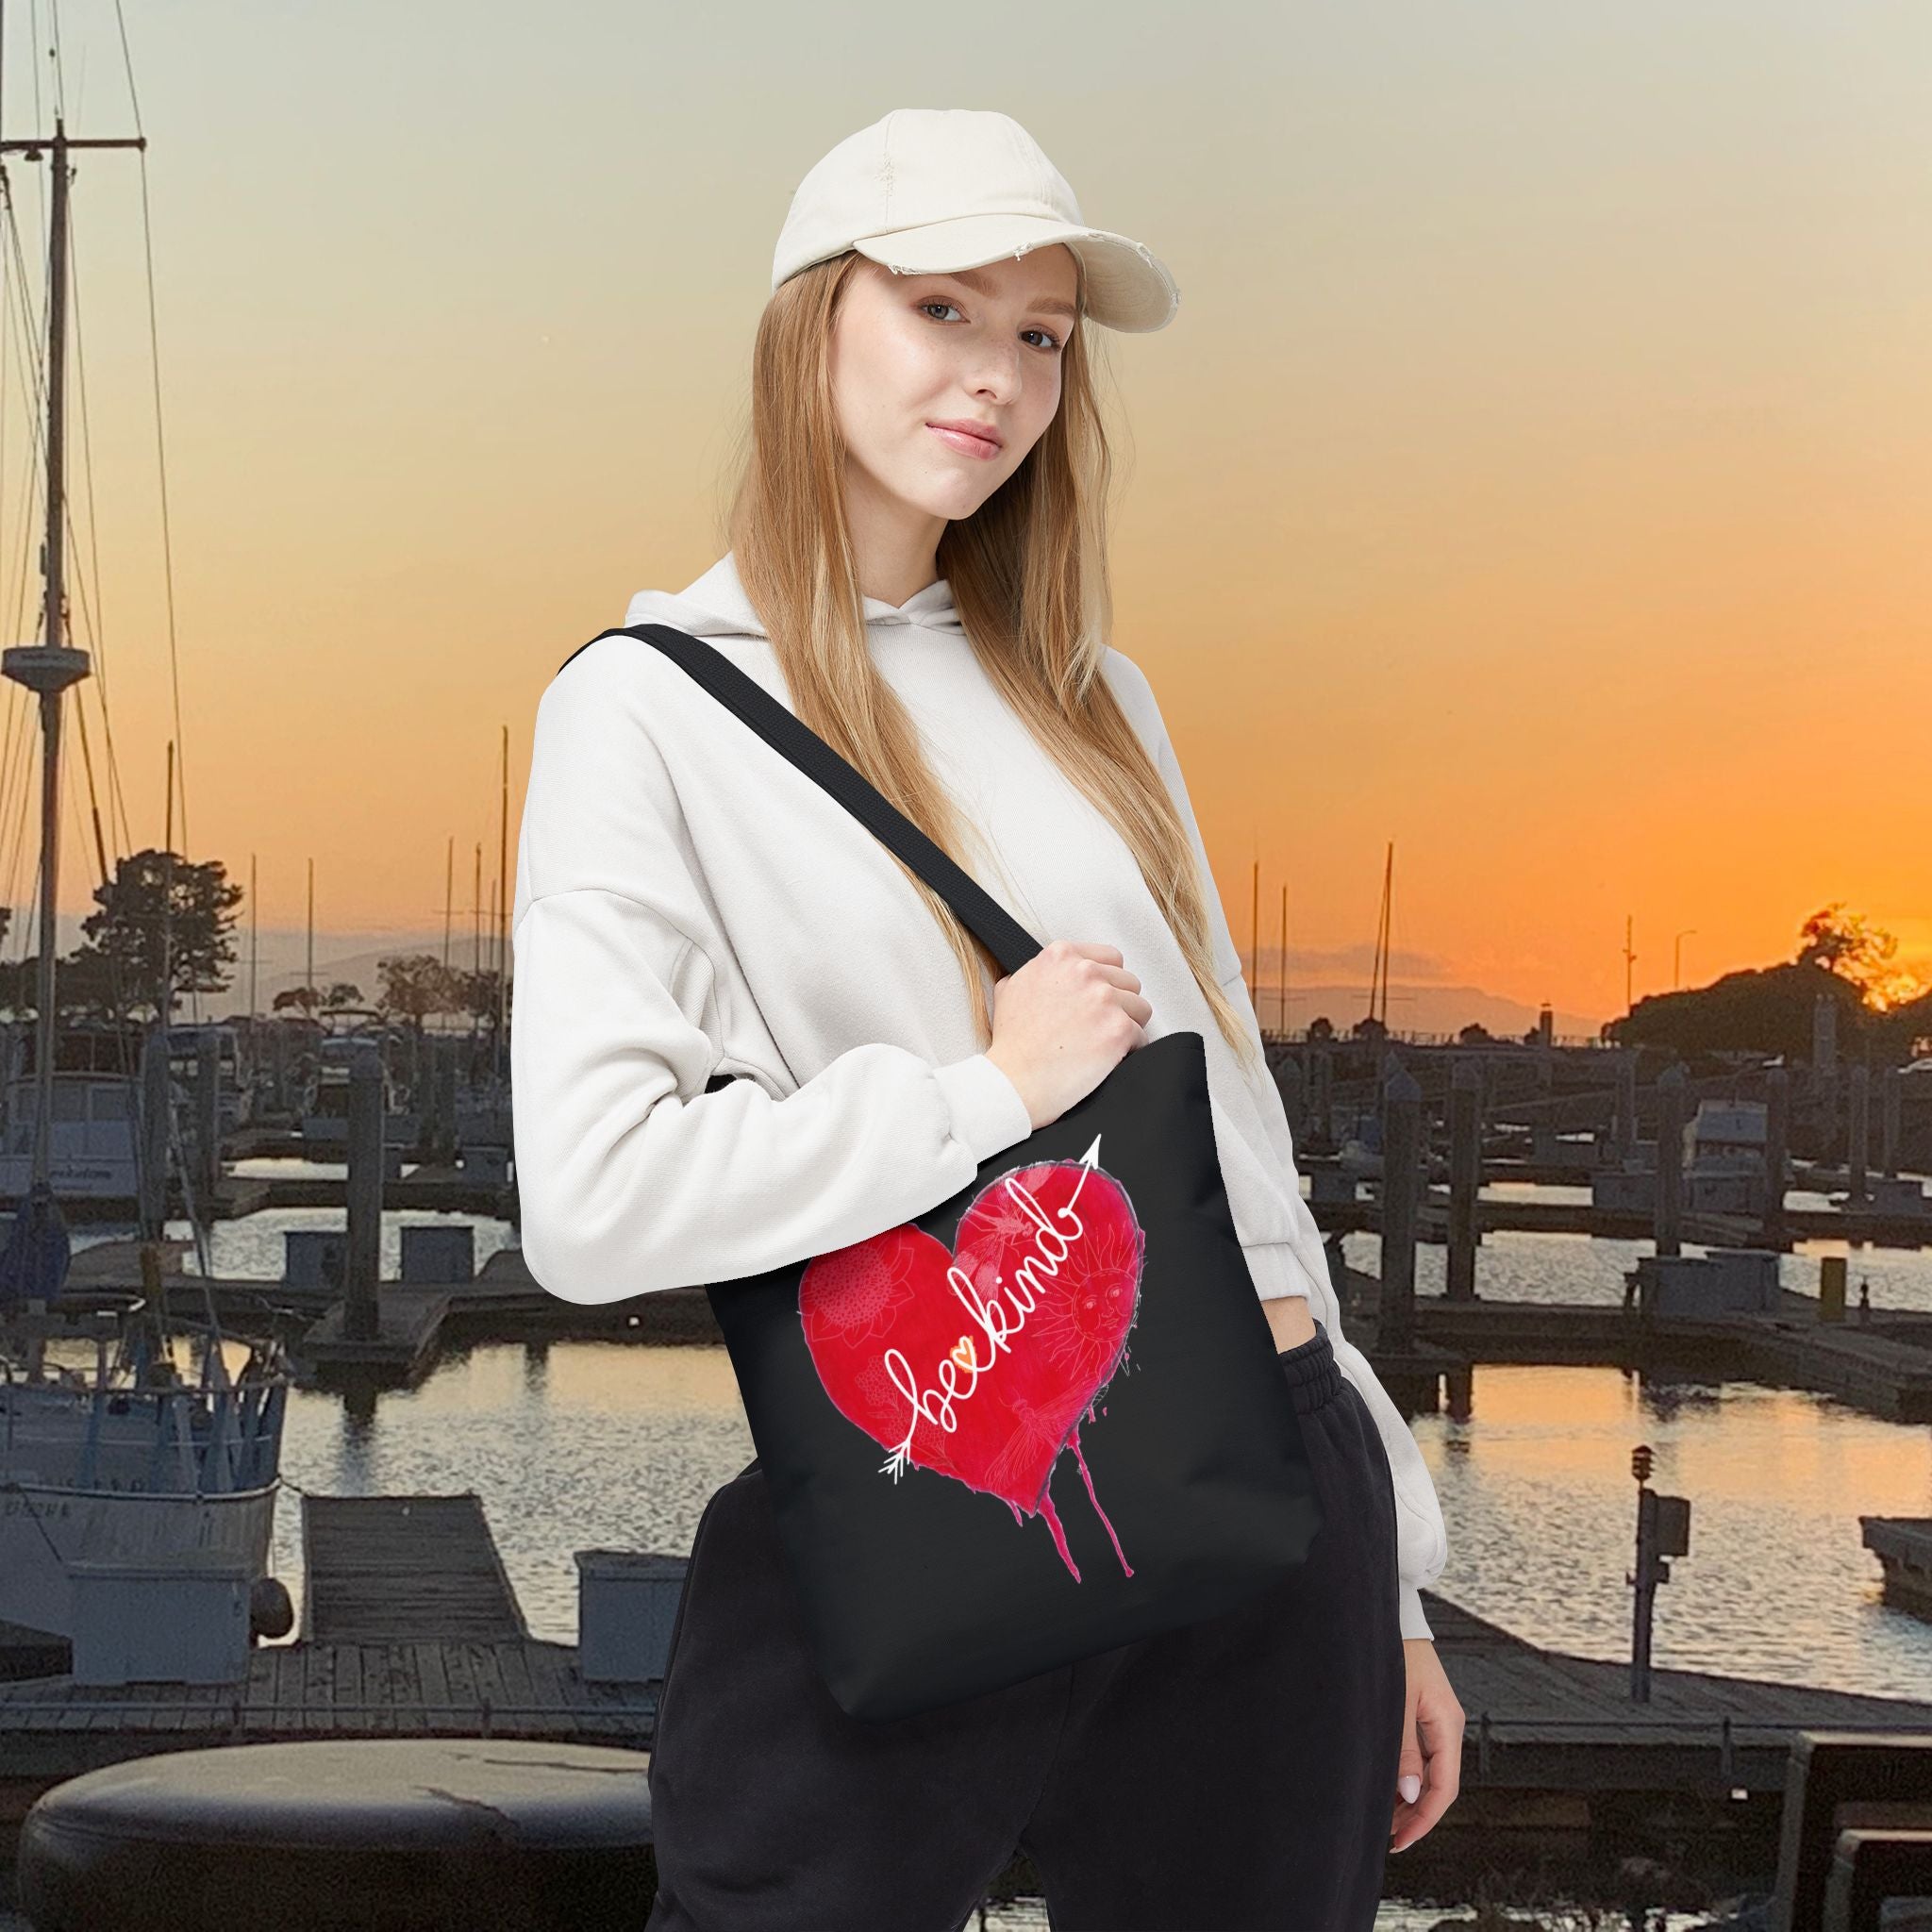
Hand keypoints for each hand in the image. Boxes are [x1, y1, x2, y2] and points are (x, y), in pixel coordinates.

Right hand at [984, 940, 1150, 1128]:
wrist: (1014, 1080)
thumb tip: (1046, 975)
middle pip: (1128, 982)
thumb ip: (1036, 973)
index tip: (1099, 999)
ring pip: (1140, 1008)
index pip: (1110, 958)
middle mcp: (1084, 972)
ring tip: (1103, 1042)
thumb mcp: (1010, 990)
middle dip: (1118, 1005)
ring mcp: (1103, 1000)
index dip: (1107, 982)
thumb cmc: (1012, 1044)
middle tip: (1099, 1026)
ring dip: (1126, 1026)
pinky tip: (1108, 1058)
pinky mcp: (1118, 1029)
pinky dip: (1128, 1050)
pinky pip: (1141, 1036)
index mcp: (1060, 956)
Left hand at [1390, 1637, 1461, 1852]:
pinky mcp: (1425, 1712)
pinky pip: (1422, 1755)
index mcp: (1447, 1724)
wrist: (1394, 1615)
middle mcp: (1447, 1725)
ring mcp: (1437, 1719)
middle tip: (1389, 1837)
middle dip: (1416, 1814)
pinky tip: (1390, 1786)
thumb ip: (1404, 1748)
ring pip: (1430, 1772)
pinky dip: (1407, 1775)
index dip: (1423, 1818)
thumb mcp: (1397, 1701)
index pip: (1443, 1787)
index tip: (1401, 1839)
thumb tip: (1410, 1793)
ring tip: (1385, 1818)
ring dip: (1410, 1797)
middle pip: (1439, 1784)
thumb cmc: (1395, 1650)